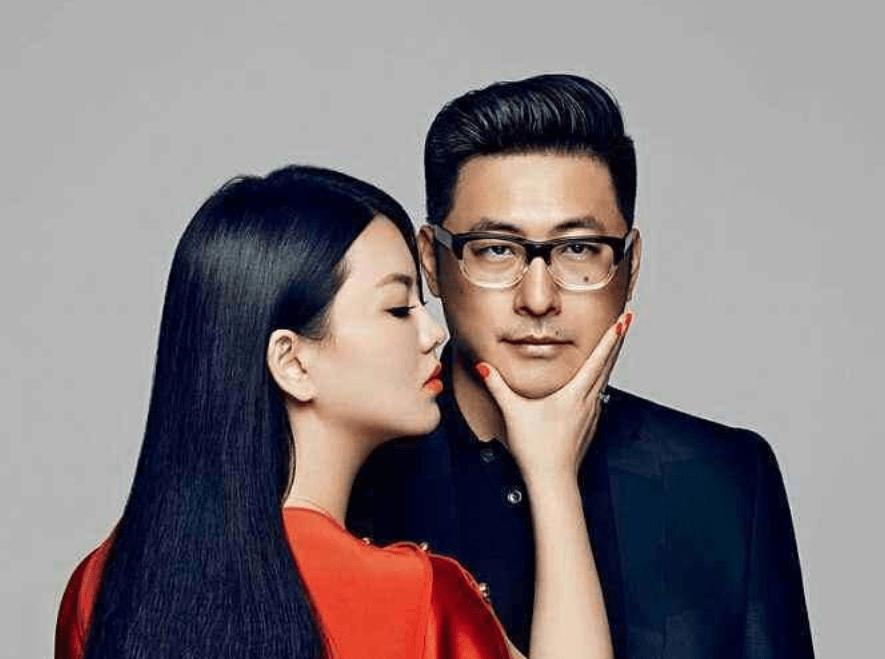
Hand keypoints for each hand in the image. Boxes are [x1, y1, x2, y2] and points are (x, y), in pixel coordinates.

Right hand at [476, 310, 632, 483]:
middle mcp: (589, 401)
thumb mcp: (513, 413)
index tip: (624, 319)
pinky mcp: (589, 424)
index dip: (611, 336)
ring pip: (604, 379)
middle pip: (608, 364)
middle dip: (617, 340)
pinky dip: (600, 380)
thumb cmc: (535, 449)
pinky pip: (598, 395)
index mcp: (574, 394)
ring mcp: (592, 413)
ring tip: (613, 344)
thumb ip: (498, 386)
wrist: (553, 480)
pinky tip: (595, 381)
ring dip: (609, 360)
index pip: (598, 358)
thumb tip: (483, 366)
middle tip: (626, 320)